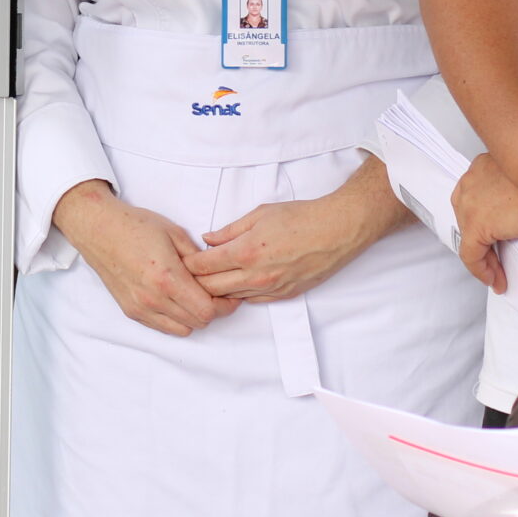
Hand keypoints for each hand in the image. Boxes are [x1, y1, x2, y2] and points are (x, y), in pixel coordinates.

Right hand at [52, 180, 234, 336]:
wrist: (99, 229)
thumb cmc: (135, 226)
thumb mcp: (175, 233)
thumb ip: (198, 258)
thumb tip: (215, 275)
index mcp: (167, 277)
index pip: (207, 310)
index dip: (224, 305)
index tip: (229, 295)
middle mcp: (153, 298)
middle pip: (198, 322)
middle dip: (212, 310)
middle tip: (215, 294)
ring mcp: (141, 307)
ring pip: (182, 329)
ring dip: (193, 317)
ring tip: (194, 296)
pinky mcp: (131, 311)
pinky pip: (163, 327)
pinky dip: (176, 319)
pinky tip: (176, 300)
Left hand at [187, 159, 404, 303]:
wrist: (337, 231)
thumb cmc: (300, 217)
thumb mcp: (259, 215)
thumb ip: (229, 230)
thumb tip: (207, 239)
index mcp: (245, 252)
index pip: (203, 267)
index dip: (187, 264)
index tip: (180, 259)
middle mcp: (255, 276)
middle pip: (211, 288)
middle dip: (195, 281)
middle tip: (186, 273)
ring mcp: (270, 289)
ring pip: (230, 298)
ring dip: (216, 290)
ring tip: (206, 280)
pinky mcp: (284, 295)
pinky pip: (252, 301)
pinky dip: (238, 295)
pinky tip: (234, 284)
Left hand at [454, 154, 517, 291]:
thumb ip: (509, 197)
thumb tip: (513, 218)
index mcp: (480, 169)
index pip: (473, 203)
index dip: (484, 225)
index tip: (494, 239)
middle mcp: (470, 183)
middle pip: (468, 221)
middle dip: (483, 243)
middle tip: (497, 260)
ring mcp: (470, 204)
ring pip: (470, 239)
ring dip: (484, 259)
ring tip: (497, 274)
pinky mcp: (477, 225)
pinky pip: (471, 255)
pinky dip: (481, 270)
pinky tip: (494, 279)